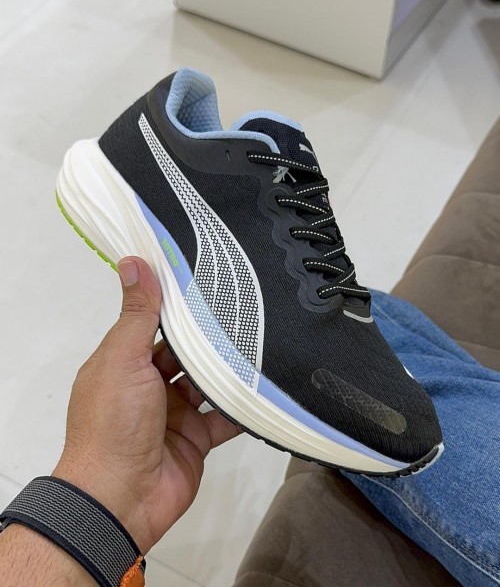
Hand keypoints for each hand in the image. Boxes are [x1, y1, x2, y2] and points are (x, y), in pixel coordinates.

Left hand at [53, 257, 240, 552]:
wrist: (120, 498)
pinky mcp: (196, 439)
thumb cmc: (113, 422)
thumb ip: (137, 314)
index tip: (206, 281)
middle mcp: (149, 386)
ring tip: (260, 341)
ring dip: (227, 370)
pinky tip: (263, 387)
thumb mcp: (123, 358)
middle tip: (244, 309)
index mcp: (125, 363)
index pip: (155, 326)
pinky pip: (223, 417)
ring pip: (207, 384)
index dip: (177, 306)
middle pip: (185, 355)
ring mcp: (174, 414)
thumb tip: (133, 262)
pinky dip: (240, 406)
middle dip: (209, 338)